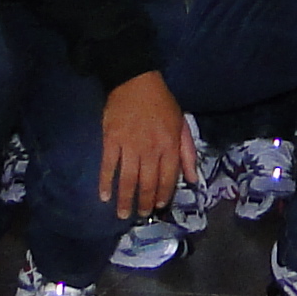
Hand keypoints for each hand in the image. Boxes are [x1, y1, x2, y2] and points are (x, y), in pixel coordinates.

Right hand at [100, 72, 193, 216]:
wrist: (135, 80)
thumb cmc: (161, 102)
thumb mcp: (181, 123)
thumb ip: (188, 152)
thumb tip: (193, 178)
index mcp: (169, 145)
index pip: (168, 178)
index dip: (163, 195)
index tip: (158, 206)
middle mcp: (150, 149)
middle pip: (147, 183)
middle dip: (144, 203)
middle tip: (140, 215)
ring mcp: (129, 146)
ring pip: (128, 180)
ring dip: (125, 200)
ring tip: (123, 214)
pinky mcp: (111, 140)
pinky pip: (108, 166)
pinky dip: (105, 183)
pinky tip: (104, 196)